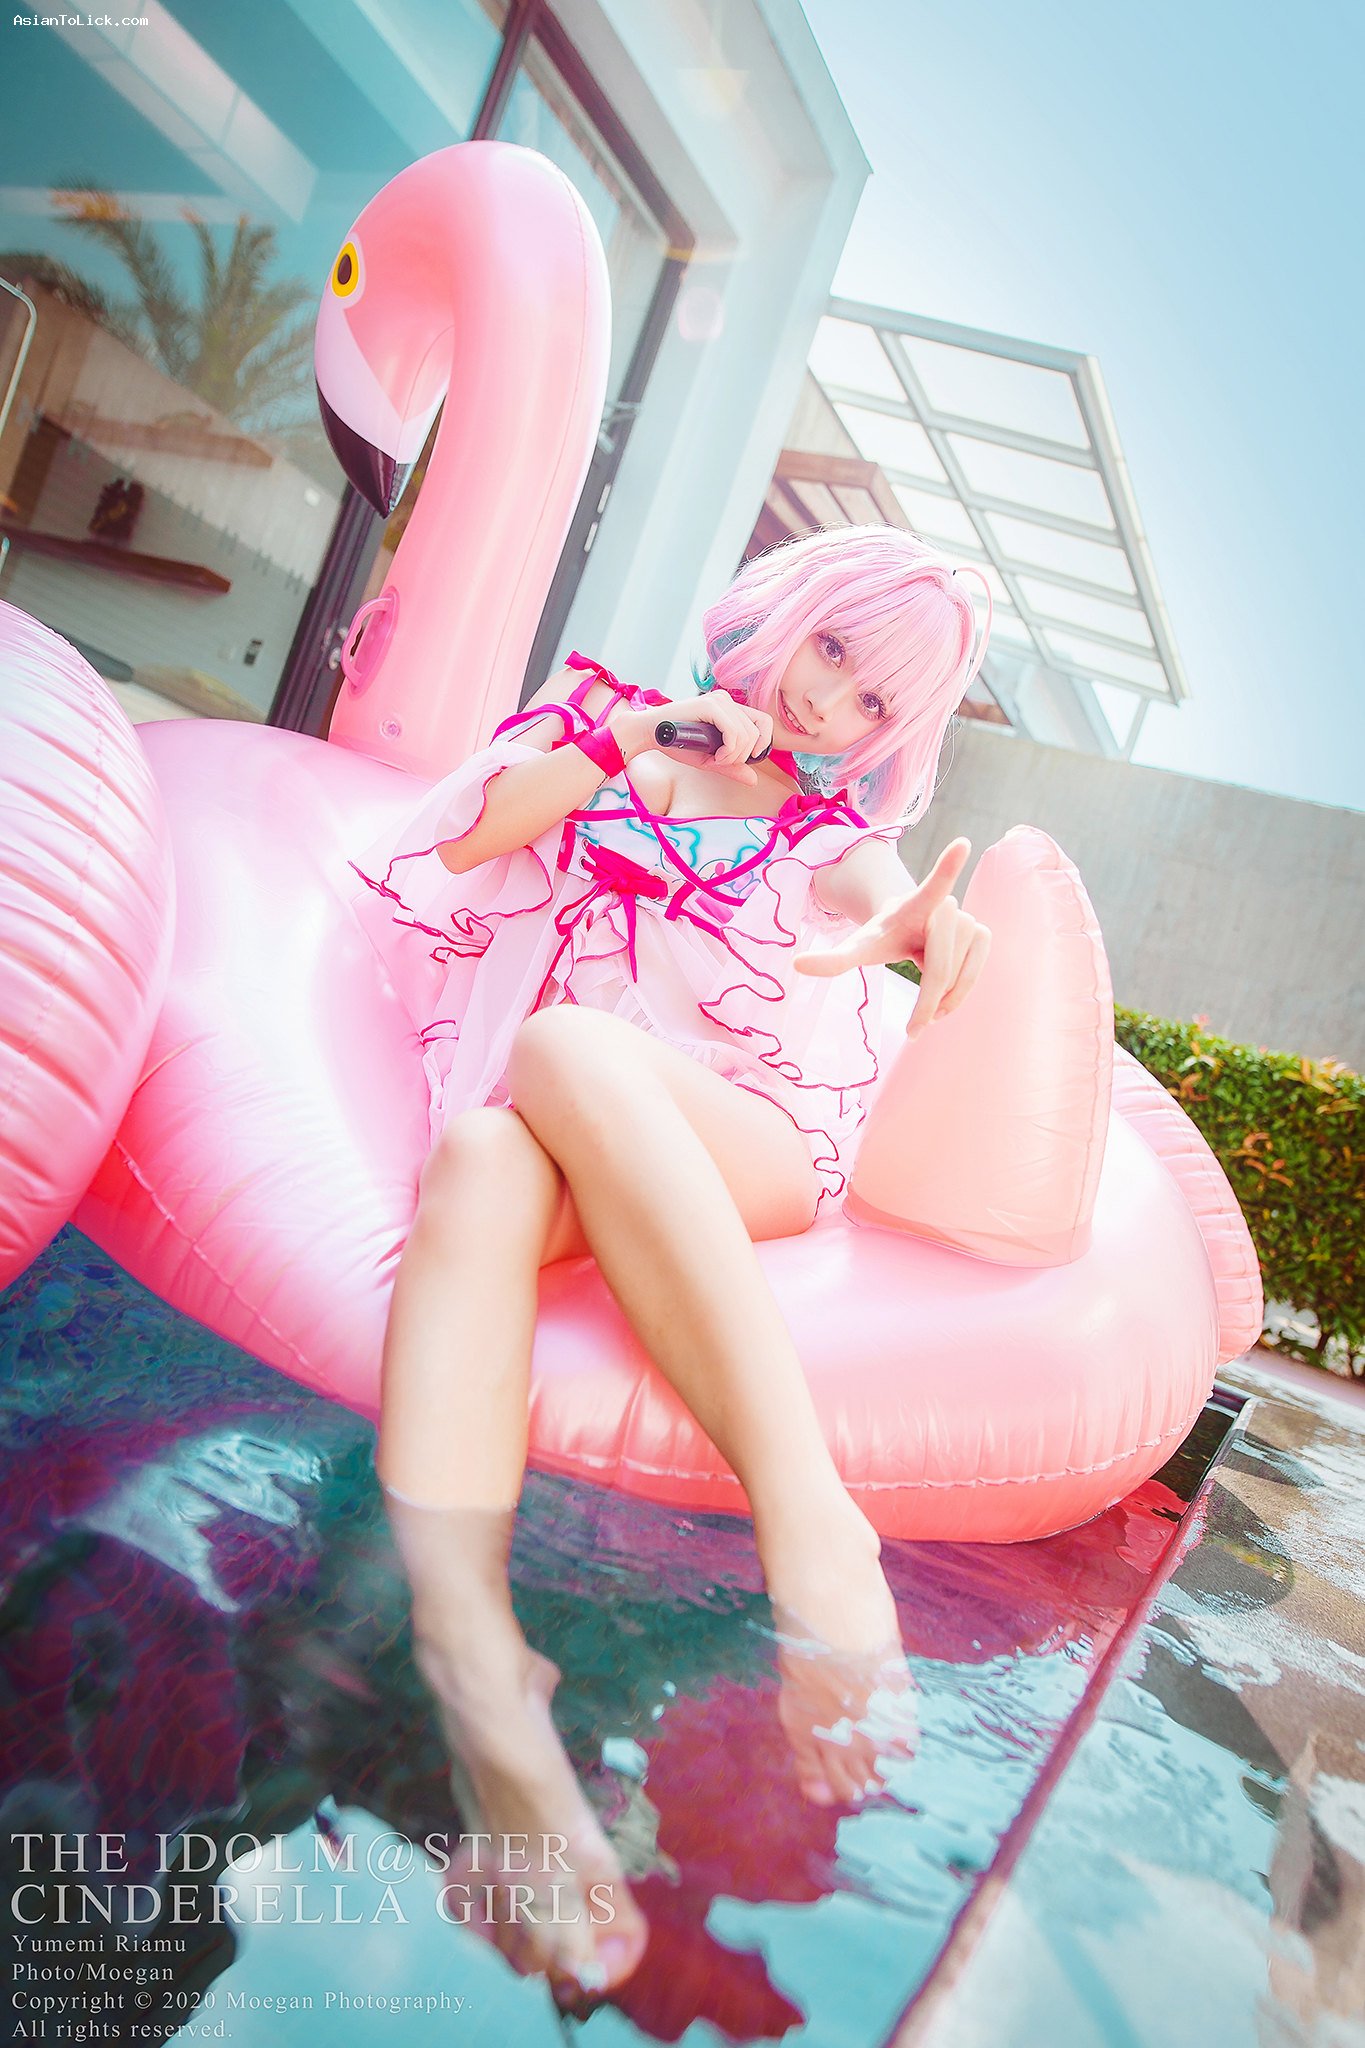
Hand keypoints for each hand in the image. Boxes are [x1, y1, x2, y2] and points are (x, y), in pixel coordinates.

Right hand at [614, 690, 772, 784]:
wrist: (649, 733)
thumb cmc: (676, 744)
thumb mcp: (710, 759)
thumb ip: (732, 767)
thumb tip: (754, 780)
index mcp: (730, 709)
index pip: (764, 722)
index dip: (763, 743)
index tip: (747, 759)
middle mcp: (727, 701)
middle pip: (757, 731)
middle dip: (744, 755)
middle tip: (723, 762)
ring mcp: (719, 701)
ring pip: (747, 734)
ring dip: (734, 755)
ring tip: (715, 760)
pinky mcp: (711, 705)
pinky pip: (734, 733)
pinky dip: (728, 751)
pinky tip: (714, 757)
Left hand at [794, 839, 989, 1038]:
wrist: (911, 929)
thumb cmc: (884, 936)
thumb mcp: (858, 947)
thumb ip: (832, 959)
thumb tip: (795, 964)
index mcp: (916, 904)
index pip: (933, 887)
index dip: (947, 868)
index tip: (962, 844)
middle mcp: (948, 908)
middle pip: (940, 965)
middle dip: (927, 1001)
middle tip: (914, 1029)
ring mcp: (970, 920)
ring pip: (959, 974)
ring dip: (944, 1001)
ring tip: (927, 1011)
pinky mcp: (983, 934)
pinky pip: (975, 972)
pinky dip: (960, 994)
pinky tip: (945, 1000)